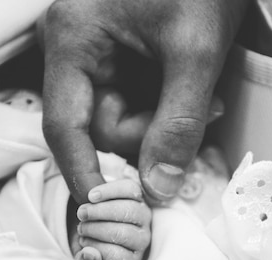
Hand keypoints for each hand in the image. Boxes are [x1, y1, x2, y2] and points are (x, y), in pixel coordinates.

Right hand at [39, 0, 249, 204]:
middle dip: (150, 134)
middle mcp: (70, 46)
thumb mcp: (195, 51)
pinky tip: (193, 90)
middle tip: (202, 117)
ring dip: (162, 121)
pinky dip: (162, 106)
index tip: (105, 209)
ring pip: (117, 116)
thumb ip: (178, 124)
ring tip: (208, 98)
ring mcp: (90, 49)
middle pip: (97, 125)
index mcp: (72, 37)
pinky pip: (129, 99)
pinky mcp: (112, 53)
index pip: (64, 126)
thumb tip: (158, 188)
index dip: (83, 172)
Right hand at [69, 179, 151, 259]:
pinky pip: (129, 189)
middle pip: (123, 232)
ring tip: (82, 213)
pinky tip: (91, 196)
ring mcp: (143, 216)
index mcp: (132, 259)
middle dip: (96, 229)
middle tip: (80, 228)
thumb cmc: (95, 246)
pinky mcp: (139, 196)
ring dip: (99, 211)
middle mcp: (142, 238)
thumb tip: (87, 255)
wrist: (99, 224)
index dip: (96, 248)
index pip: (117, 256)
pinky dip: (108, 191)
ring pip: (127, 210)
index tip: (83, 243)